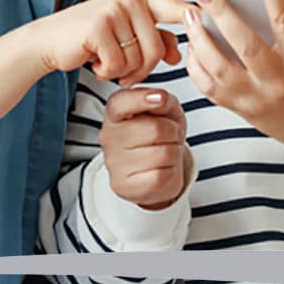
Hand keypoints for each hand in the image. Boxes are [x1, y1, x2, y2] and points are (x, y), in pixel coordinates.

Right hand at [27, 0, 189, 85]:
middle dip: (142, 68)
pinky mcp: (98, 27)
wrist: (48, 41)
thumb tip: (179, 52)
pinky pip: (118, 63)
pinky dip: (107, 71)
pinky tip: (94, 62)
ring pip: (138, 58)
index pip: (177, 8)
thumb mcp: (125, 35)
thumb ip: (154, 38)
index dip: (196, 19)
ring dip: (123, 71)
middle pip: (157, 48)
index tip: (209, 22)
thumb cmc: (88, 39)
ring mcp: (114, 11)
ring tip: (106, 62)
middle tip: (123, 70)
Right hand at [99, 87, 190, 210]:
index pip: (121, 103)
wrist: (153, 172)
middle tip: (168, 136)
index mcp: (115, 114)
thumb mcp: (164, 112)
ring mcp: (115, 163)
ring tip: (164, 152)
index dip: (142, 98)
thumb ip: (164, 101)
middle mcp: (109, 137)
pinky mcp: (125, 185)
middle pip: (156, 129)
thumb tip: (160, 99)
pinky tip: (161, 169)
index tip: (160, 98)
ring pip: (164, 153)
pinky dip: (171, 172)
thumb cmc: (157, 138)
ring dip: (174, 152)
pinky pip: (162, 175)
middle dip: (173, 132)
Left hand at [184, 0, 283, 182]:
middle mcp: (278, 81)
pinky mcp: (242, 112)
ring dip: (200, 40)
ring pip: (219, 68)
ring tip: (191, 17)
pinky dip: (197, 68)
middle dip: (221, 14)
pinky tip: (194, 48)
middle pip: (244, 44)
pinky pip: (210, 90)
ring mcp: (257, 99)